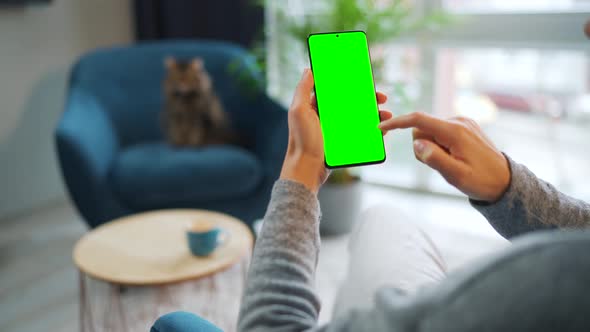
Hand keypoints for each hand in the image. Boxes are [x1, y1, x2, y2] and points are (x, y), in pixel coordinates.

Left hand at [280, 69, 390, 193]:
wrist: (306, 169)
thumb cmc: (301, 141)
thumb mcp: (298, 111)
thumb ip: (303, 90)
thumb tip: (309, 69)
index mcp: (316, 106)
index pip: (337, 90)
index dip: (352, 84)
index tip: (366, 81)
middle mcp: (326, 116)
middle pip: (351, 103)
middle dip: (368, 99)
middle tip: (382, 98)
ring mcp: (335, 129)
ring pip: (358, 118)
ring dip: (374, 115)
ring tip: (387, 115)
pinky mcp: (342, 142)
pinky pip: (360, 133)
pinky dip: (372, 130)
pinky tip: (382, 130)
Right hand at [378, 112, 509, 201]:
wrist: (505, 181)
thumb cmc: (481, 181)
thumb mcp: (456, 176)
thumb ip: (434, 159)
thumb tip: (416, 144)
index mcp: (455, 132)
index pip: (419, 120)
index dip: (398, 123)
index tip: (381, 127)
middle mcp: (458, 122)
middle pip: (422, 129)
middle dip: (422, 147)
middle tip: (439, 165)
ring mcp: (462, 123)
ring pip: (430, 132)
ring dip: (432, 148)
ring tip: (450, 163)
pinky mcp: (464, 127)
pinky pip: (440, 133)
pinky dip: (440, 146)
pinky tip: (454, 158)